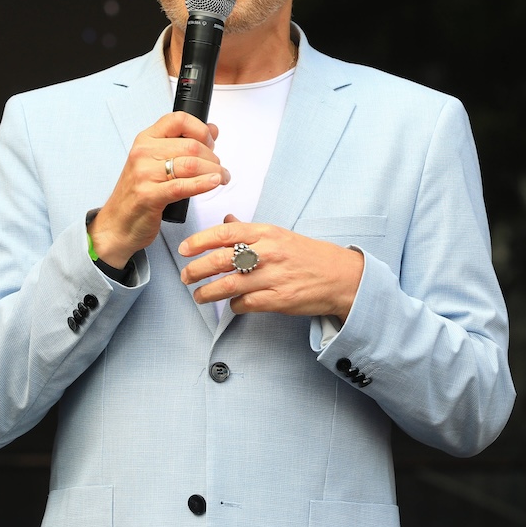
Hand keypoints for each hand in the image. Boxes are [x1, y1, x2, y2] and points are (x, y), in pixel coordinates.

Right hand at [89, 112, 229, 267]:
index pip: (178, 119)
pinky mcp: (149, 196)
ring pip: (191, 164)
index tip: (210, 143)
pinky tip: (214, 182)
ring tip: (221, 178)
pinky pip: (183, 186)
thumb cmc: (139, 193)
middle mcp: (143, 153)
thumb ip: (184, 143)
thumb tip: (212, 129)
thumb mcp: (157, 162)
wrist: (117, 224)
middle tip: (218, 168)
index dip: (201, 129)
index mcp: (145, 139)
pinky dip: (204, 183)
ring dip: (214, 171)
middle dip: (212, 157)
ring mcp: (144, 174)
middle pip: (190, 145)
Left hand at [179, 215, 363, 321]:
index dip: (199, 240)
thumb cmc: (308, 255)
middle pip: (221, 259)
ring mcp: (273, 276)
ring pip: (228, 285)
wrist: (341, 277)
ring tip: (199, 295)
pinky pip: (245, 304)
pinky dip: (233, 306)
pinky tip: (232, 305)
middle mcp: (268, 252)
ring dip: (207, 292)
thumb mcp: (279, 235)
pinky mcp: (278, 299)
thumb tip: (226, 220)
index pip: (225, 232)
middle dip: (196, 269)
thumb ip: (250, 229)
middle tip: (185, 276)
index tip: (184, 249)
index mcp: (267, 232)